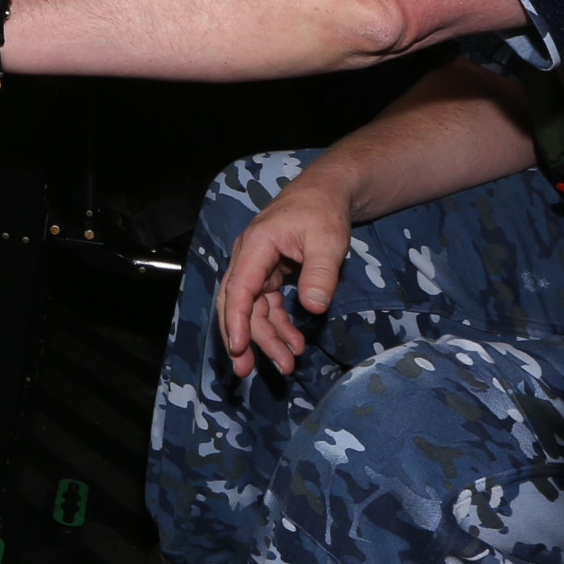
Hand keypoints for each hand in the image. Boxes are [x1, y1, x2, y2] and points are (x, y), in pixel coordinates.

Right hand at [218, 169, 354, 377]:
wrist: (326, 192)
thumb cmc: (324, 211)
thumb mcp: (328, 239)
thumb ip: (321, 273)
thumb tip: (314, 308)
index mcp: (256, 246)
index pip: (238, 288)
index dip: (236, 320)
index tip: (238, 348)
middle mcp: (249, 258)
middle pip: (237, 304)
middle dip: (243, 339)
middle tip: (249, 371)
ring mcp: (257, 267)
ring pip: (252, 310)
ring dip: (265, 338)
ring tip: (286, 364)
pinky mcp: (269, 275)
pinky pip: (266, 306)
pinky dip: (277, 326)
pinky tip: (293, 344)